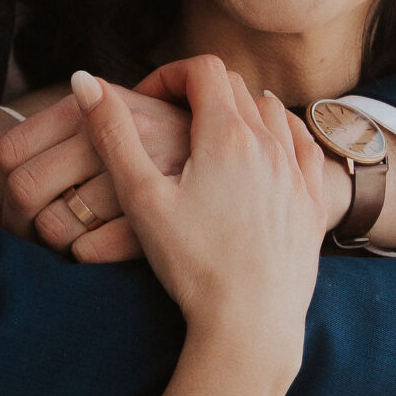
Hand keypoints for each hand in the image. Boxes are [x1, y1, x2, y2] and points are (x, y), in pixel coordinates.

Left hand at [0, 74, 195, 263]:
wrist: (244, 177)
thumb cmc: (176, 148)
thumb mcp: (134, 113)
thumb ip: (84, 115)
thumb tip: (23, 143)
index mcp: (101, 105)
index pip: (10, 153)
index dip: (2, 187)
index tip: (19, 203)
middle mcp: (118, 136)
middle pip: (24, 190)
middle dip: (19, 221)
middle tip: (32, 232)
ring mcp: (141, 181)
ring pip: (54, 227)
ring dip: (53, 242)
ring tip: (70, 239)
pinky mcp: (158, 226)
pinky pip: (88, 252)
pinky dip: (85, 255)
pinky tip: (98, 248)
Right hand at [71, 60, 328, 372]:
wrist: (251, 325)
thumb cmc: (192, 265)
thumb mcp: (142, 198)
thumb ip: (113, 134)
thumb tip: (84, 81)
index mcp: (226, 135)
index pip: (201, 69)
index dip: (169, 75)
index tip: (147, 102)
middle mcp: (269, 143)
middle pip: (236, 86)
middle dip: (199, 90)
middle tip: (169, 119)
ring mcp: (296, 172)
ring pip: (273, 111)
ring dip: (241, 108)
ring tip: (212, 135)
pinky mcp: (311, 202)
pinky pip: (304, 146)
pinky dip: (282, 134)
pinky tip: (268, 151)